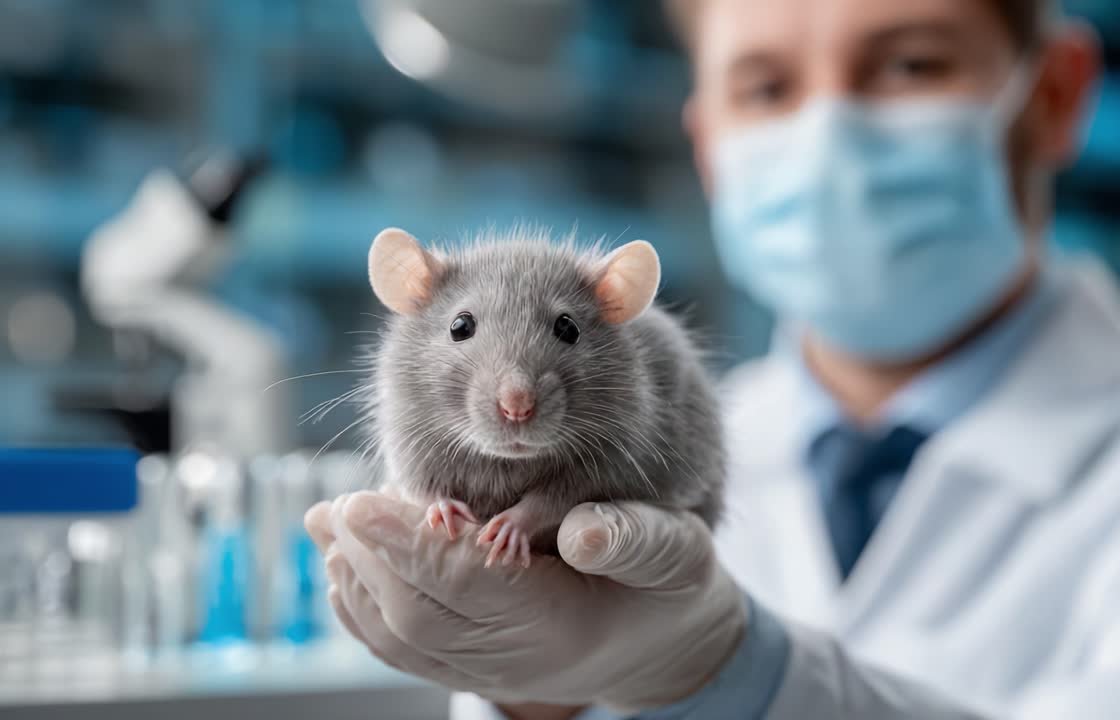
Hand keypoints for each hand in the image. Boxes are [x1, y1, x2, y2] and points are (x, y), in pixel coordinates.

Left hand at [306, 491, 746, 712]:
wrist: (658, 643)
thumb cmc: (667, 585)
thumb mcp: (676, 553)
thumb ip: (635, 540)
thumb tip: (579, 531)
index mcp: (560, 625)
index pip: (472, 587)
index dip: (415, 545)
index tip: (365, 502)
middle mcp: (513, 658)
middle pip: (421, 613)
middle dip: (372, 555)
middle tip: (336, 504)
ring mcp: (485, 668)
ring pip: (401, 634)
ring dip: (356, 577)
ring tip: (325, 520)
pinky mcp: (467, 664)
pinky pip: (402, 645)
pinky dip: (362, 603)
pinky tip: (344, 558)